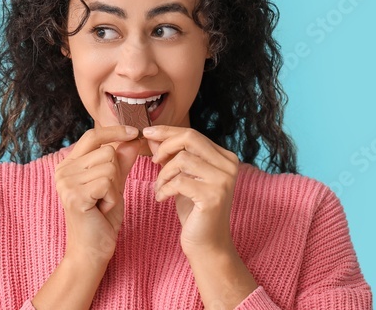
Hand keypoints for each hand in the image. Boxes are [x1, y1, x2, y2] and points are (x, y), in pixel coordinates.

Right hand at [56, 125, 143, 262]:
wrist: (92, 250)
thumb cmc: (101, 219)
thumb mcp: (114, 185)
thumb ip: (121, 162)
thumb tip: (133, 139)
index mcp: (69, 165)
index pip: (92, 136)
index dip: (114, 131)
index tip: (134, 132)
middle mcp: (63, 170)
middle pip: (106, 151)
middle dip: (116, 174)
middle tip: (106, 196)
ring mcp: (66, 182)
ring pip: (109, 166)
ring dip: (115, 189)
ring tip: (103, 204)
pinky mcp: (74, 195)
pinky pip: (107, 183)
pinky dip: (113, 198)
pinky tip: (102, 210)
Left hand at [143, 126, 240, 255]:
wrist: (206, 244)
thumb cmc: (193, 210)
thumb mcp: (180, 177)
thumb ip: (170, 156)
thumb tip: (152, 135)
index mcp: (224, 158)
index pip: (192, 134)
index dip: (167, 131)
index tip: (146, 132)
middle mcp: (229, 166)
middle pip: (189, 139)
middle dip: (164, 146)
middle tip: (152, 161)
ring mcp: (223, 181)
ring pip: (181, 160)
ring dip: (163, 174)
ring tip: (160, 188)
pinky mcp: (213, 196)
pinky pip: (178, 181)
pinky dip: (164, 189)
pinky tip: (161, 198)